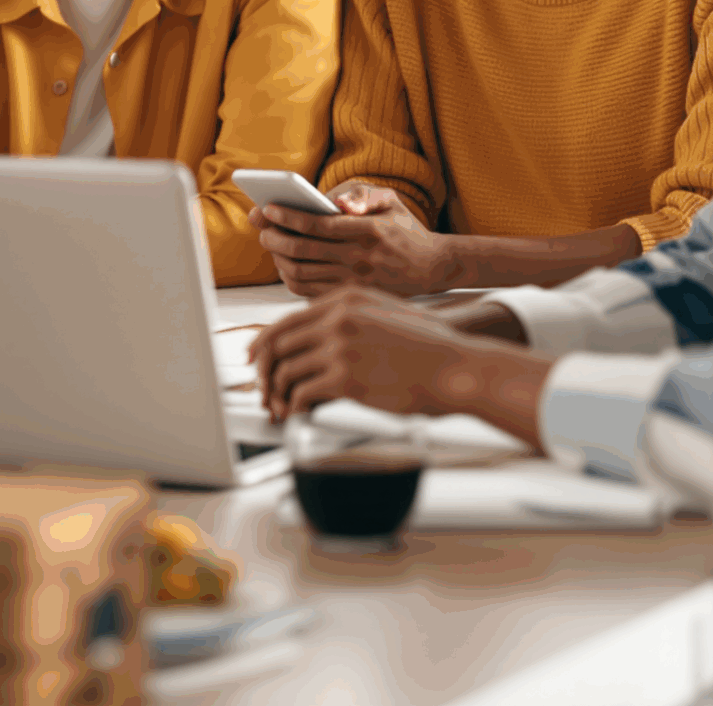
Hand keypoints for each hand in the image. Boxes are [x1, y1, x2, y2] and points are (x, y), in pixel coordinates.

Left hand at [248, 285, 457, 421]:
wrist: (455, 366)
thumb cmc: (428, 346)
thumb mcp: (386, 312)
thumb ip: (350, 318)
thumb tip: (316, 339)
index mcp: (345, 298)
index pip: (287, 320)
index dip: (264, 342)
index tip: (256, 359)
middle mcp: (338, 317)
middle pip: (279, 344)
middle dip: (265, 372)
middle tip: (262, 390)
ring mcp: (340, 345)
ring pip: (286, 369)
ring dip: (277, 392)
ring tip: (281, 407)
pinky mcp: (346, 377)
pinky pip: (302, 392)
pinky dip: (294, 406)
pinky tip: (299, 413)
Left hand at [250, 181, 453, 297]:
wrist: (433, 267)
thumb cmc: (405, 229)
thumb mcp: (390, 199)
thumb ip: (359, 194)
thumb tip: (332, 202)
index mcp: (368, 230)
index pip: (316, 223)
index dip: (286, 216)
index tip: (266, 208)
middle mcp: (360, 258)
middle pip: (302, 250)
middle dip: (273, 237)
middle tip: (261, 227)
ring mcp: (355, 283)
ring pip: (301, 273)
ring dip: (278, 258)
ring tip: (271, 244)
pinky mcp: (351, 299)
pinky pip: (309, 292)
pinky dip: (290, 278)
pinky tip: (286, 264)